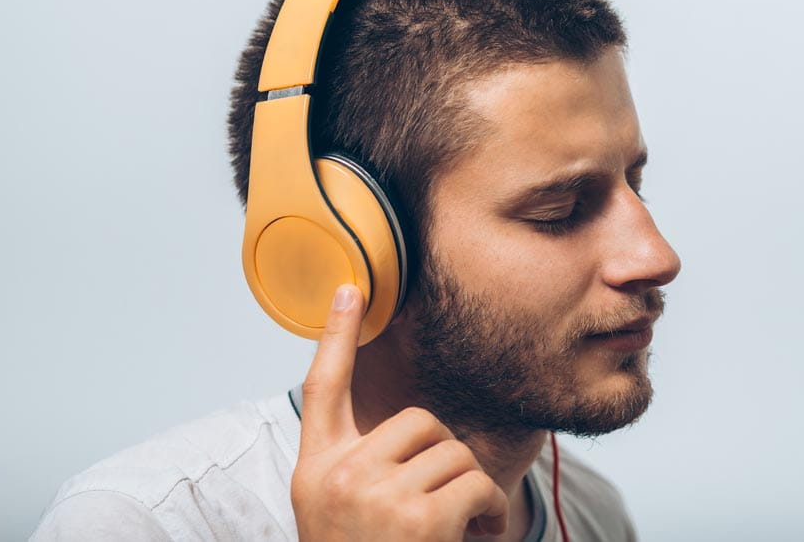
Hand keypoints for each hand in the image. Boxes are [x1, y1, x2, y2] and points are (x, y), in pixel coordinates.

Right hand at [291, 284, 508, 540]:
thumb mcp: (339, 511)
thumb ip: (361, 466)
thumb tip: (417, 433)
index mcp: (315, 469)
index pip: (322, 386)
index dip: (334, 334)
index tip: (349, 287)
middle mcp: (339, 474)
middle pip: (416, 420)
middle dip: (440, 457)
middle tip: (441, 502)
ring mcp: (375, 495)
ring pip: (450, 450)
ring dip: (467, 488)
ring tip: (456, 526)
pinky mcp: (417, 517)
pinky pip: (473, 482)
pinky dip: (487, 510)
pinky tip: (471, 536)